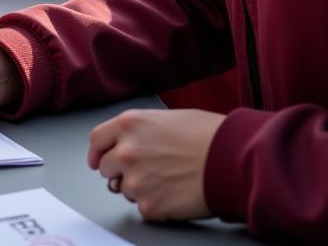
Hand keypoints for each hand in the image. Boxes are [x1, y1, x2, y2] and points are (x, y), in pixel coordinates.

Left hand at [87, 109, 222, 221]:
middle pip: (105, 168)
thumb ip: (138, 131)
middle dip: (119, 170)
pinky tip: (174, 192)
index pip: (96, 140)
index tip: (99, 160)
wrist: (231, 160)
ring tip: (167, 179)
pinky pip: (143, 208)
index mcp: (128, 124)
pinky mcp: (149, 206)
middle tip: (144, 170)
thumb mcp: (163, 119)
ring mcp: (135, 180)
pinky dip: (156, 204)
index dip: (98, 152)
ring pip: (124, 190)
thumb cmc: (206, 135)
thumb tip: (124, 145)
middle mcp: (125, 151)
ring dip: (139, 187)